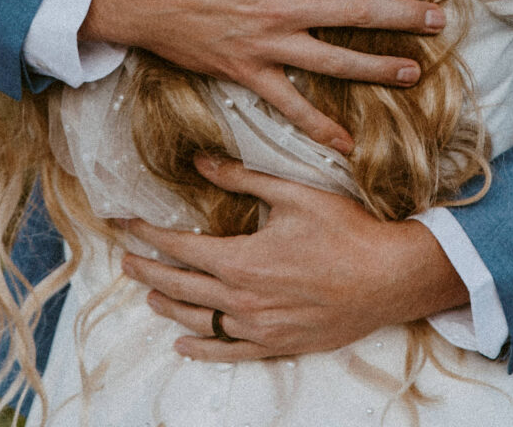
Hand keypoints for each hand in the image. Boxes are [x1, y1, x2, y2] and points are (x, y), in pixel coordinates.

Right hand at [81, 0, 443, 150]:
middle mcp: (283, 6)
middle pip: (356, 10)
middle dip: (403, 14)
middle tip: (440, 20)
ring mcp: (267, 45)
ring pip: (335, 61)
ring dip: (378, 67)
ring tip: (415, 72)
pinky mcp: (247, 74)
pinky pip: (290, 105)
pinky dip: (318, 125)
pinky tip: (347, 142)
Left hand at [120, 156, 468, 361]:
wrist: (388, 277)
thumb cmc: (345, 231)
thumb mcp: (293, 193)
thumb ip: (243, 178)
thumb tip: (201, 161)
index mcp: (242, 260)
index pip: (180, 247)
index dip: (148, 234)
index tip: (125, 223)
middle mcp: (243, 299)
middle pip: (181, 286)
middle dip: (148, 269)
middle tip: (125, 259)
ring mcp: (259, 327)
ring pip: (199, 320)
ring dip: (169, 305)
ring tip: (149, 292)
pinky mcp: (279, 344)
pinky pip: (229, 351)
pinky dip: (202, 348)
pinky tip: (184, 344)